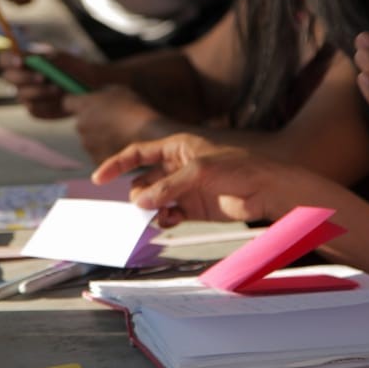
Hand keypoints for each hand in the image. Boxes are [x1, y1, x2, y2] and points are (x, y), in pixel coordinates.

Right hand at [0, 50, 104, 119]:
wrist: (92, 88)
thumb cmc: (77, 69)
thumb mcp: (68, 59)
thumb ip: (55, 59)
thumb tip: (42, 60)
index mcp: (24, 62)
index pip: (4, 59)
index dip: (8, 60)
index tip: (21, 62)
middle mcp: (21, 79)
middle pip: (9, 77)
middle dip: (24, 77)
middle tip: (43, 77)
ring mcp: (27, 96)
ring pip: (22, 96)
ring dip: (39, 92)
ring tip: (58, 89)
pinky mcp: (36, 110)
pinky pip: (34, 110)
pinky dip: (47, 105)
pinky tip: (61, 101)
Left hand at [63, 86, 162, 162]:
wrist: (147, 134)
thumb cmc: (134, 109)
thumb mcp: (118, 90)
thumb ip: (101, 93)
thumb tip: (97, 95)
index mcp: (83, 105)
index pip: (67, 102)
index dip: (77, 103)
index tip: (86, 105)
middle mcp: (81, 125)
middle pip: (81, 122)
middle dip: (91, 121)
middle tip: (110, 120)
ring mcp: (88, 144)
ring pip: (89, 139)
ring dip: (99, 137)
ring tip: (119, 133)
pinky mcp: (96, 158)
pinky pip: (98, 153)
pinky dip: (106, 150)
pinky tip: (120, 144)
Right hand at [92, 133, 285, 227]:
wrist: (270, 188)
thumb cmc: (240, 166)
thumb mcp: (199, 170)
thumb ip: (168, 187)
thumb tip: (140, 203)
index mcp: (176, 146)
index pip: (138, 153)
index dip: (117, 164)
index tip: (98, 178)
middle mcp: (178, 166)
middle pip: (143, 180)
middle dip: (137, 192)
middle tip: (141, 205)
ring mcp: (186, 188)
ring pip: (154, 200)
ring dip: (149, 208)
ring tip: (154, 215)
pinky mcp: (196, 208)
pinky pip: (169, 214)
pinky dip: (164, 218)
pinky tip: (168, 221)